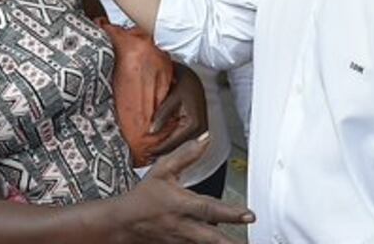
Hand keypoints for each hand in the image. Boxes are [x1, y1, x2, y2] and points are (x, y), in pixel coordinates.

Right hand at [115, 134, 253, 242]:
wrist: (124, 222)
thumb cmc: (144, 197)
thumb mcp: (162, 170)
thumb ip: (185, 156)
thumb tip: (204, 140)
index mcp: (181, 204)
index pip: (209, 209)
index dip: (230, 213)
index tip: (249, 215)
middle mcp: (183, 226)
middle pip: (211, 238)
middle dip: (231, 242)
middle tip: (249, 242)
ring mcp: (182, 241)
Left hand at [148, 64, 207, 156]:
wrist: (191, 75)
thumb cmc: (184, 81)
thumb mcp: (174, 96)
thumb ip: (163, 113)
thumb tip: (152, 130)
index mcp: (195, 124)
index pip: (174, 143)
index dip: (159, 149)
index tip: (147, 153)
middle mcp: (200, 129)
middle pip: (177, 146)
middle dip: (161, 150)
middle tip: (145, 155)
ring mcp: (199, 129)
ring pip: (179, 143)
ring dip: (165, 145)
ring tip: (150, 149)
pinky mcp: (195, 126)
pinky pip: (180, 136)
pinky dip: (169, 138)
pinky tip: (158, 138)